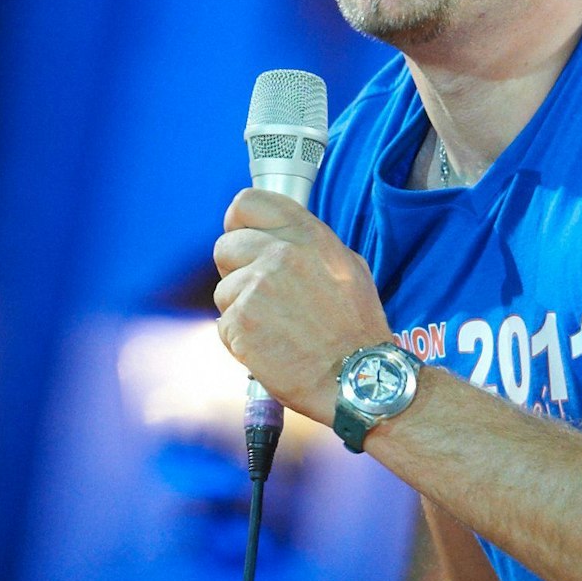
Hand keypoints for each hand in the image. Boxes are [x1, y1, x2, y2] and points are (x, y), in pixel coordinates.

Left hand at [213, 188, 392, 422]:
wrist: (358, 377)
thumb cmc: (356, 328)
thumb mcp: (348, 267)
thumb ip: (308, 245)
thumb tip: (277, 238)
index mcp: (307, 235)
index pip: (247, 203)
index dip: (238, 222)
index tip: (242, 238)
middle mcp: (279, 254)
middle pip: (225, 247)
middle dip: (236, 271)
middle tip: (261, 296)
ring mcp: (257, 287)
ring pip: (223, 290)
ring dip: (241, 309)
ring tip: (275, 328)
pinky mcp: (241, 322)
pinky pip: (224, 324)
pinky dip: (241, 339)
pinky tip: (270, 347)